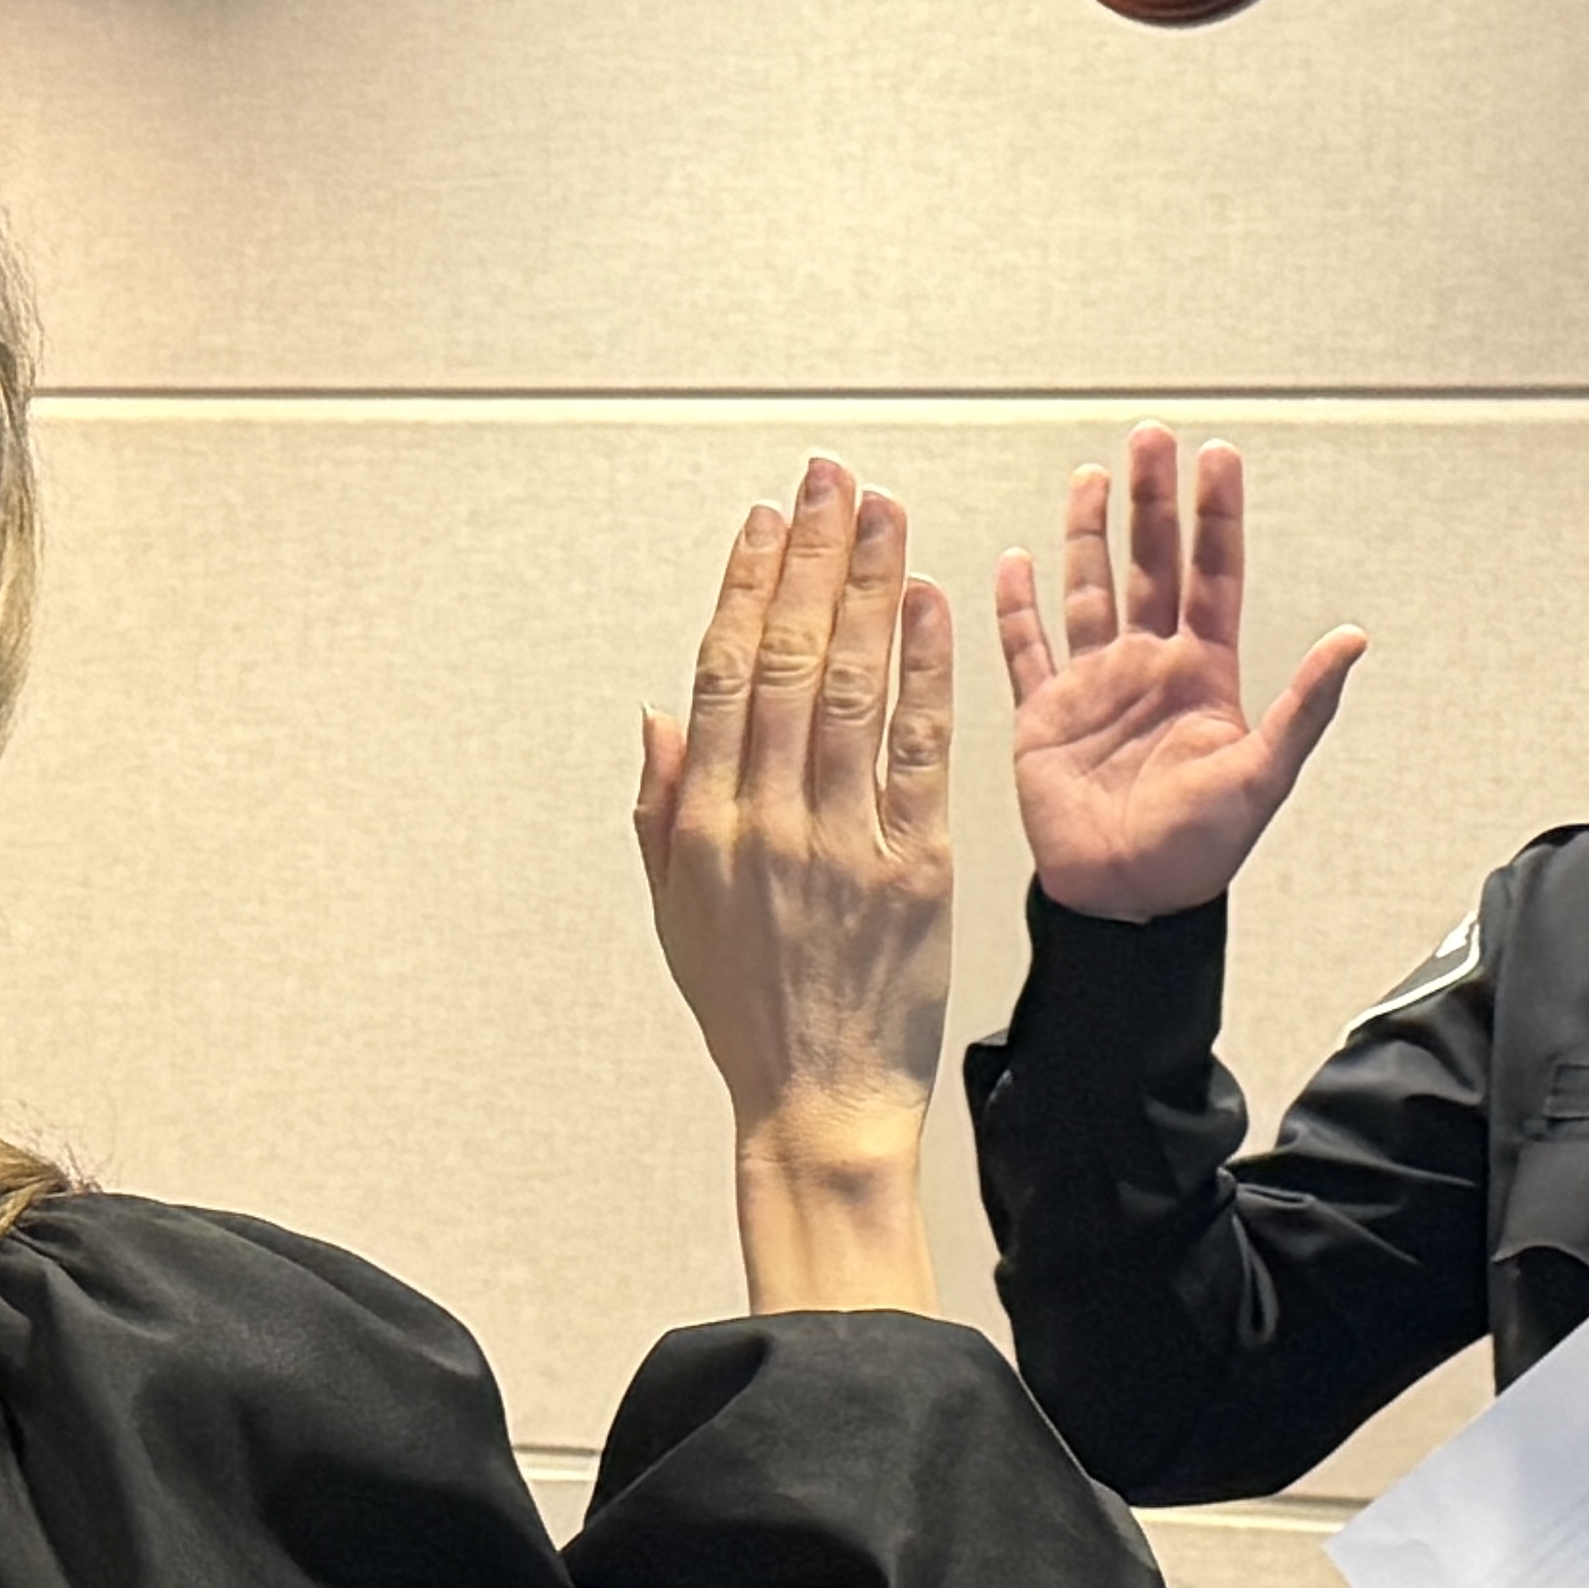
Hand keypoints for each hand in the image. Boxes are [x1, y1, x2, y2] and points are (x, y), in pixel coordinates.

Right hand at [633, 458, 952, 1314]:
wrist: (820, 1105)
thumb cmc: (750, 1013)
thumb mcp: (676, 913)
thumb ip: (663, 810)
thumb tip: (660, 717)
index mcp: (705, 826)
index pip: (722, 675)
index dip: (746, 587)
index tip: (768, 523)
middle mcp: (768, 822)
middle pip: (786, 659)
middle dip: (812, 558)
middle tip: (832, 482)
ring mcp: (842, 842)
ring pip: (852, 686)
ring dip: (869, 586)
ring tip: (884, 513)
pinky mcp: (914, 868)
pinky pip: (919, 750)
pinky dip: (924, 671)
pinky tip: (928, 604)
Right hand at [996, 425, 1366, 922]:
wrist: (1127, 901)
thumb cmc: (1198, 852)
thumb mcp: (1263, 773)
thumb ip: (1305, 704)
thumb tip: (1353, 641)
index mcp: (1203, 675)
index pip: (1212, 575)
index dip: (1215, 516)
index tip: (1217, 457)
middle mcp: (1149, 668)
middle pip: (1150, 563)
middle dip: (1151, 501)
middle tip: (1151, 440)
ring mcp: (1095, 687)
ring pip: (1090, 590)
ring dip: (1088, 534)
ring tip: (1091, 478)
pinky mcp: (1044, 715)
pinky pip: (1026, 649)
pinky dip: (1017, 607)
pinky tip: (1018, 563)